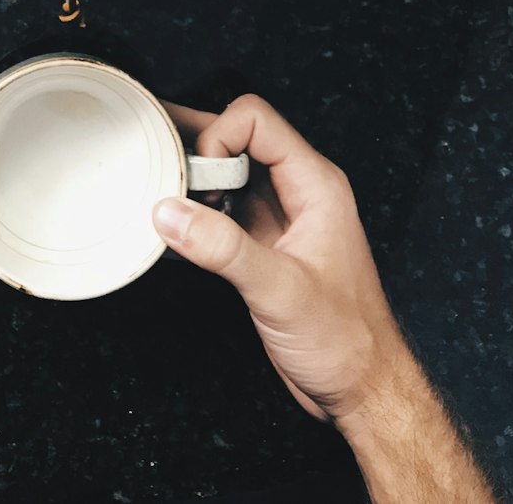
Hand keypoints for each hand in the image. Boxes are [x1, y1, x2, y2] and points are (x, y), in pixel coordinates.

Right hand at [152, 94, 403, 426]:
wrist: (361, 390)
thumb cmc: (346, 342)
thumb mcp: (281, 291)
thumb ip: (223, 249)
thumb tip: (170, 212)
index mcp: (315, 184)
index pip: (256, 121)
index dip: (218, 136)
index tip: (197, 179)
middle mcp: (296, 192)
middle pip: (236, 138)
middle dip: (194, 144)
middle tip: (151, 154)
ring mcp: (277, 217)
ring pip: (226, 172)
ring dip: (190, 177)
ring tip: (153, 183)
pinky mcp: (261, 244)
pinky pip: (221, 208)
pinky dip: (193, 208)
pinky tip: (170, 220)